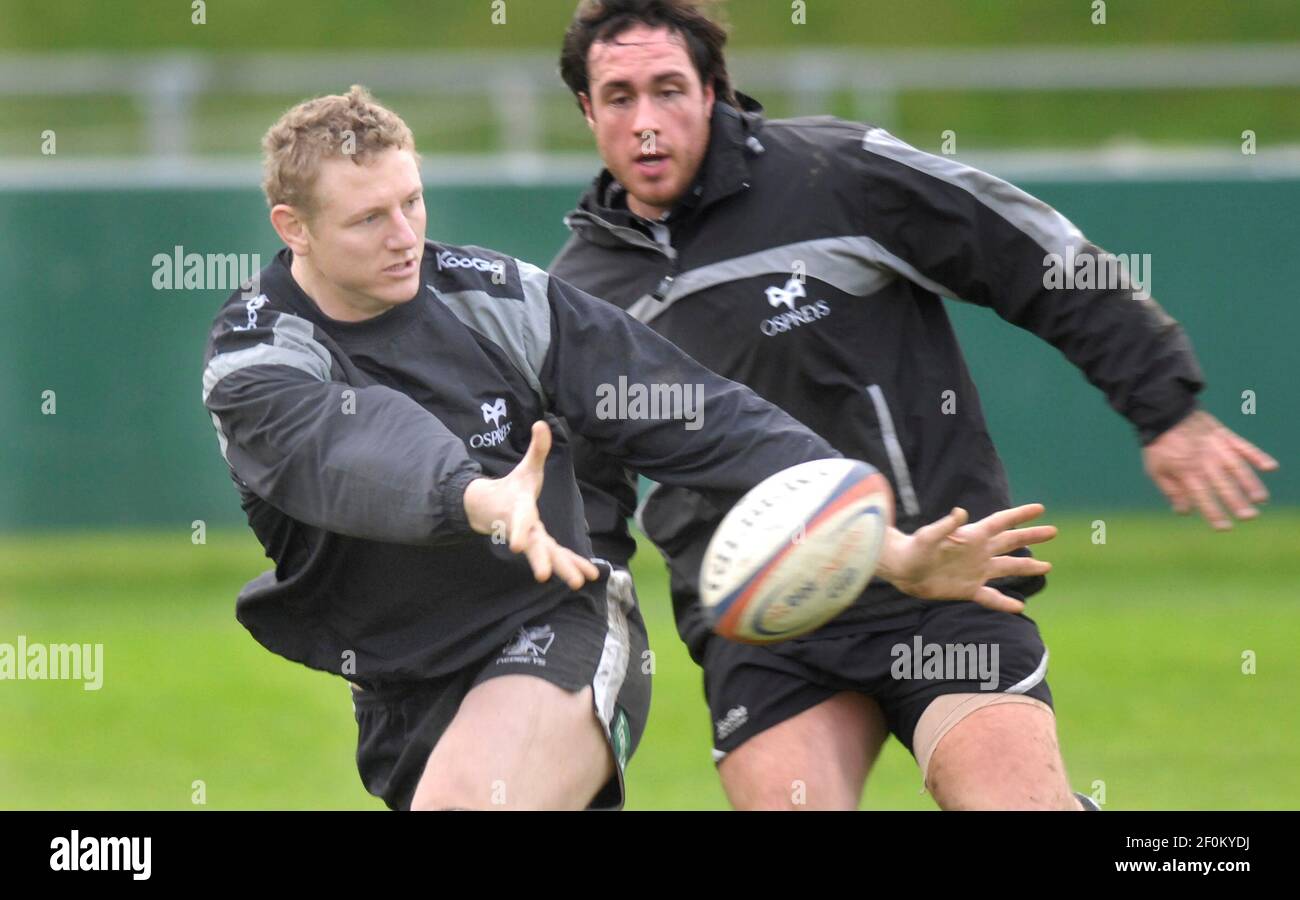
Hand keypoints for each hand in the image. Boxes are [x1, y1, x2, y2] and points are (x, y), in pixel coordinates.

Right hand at [462, 421, 599, 590]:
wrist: (491, 510)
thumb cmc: (512, 488)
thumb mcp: (525, 468)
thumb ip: (536, 449)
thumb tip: (542, 423)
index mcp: (519, 510)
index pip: (519, 521)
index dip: (520, 532)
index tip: (518, 547)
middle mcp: (526, 529)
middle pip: (533, 547)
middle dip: (540, 560)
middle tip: (545, 576)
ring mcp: (534, 540)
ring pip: (548, 556)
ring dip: (564, 568)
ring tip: (580, 583)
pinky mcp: (541, 546)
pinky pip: (558, 557)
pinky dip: (573, 565)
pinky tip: (590, 575)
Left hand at [875, 504, 1056, 613]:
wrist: (903, 570)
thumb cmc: (913, 549)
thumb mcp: (928, 536)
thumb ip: (945, 526)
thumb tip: (960, 512)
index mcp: (973, 536)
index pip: (1002, 522)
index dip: (1020, 515)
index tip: (1040, 508)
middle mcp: (978, 552)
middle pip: (1011, 542)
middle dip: (1031, 537)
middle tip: (1052, 531)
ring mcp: (975, 571)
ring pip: (1007, 568)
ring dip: (1026, 567)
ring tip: (1047, 566)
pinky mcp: (968, 589)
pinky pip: (991, 597)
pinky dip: (1004, 602)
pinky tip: (1019, 608)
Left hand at [1143, 410, 1278, 529]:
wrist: (1164, 411)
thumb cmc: (1159, 444)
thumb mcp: (1156, 470)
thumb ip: (1171, 491)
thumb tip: (1184, 511)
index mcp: (1186, 471)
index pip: (1202, 497)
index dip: (1213, 513)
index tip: (1224, 527)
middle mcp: (1204, 461)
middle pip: (1223, 485)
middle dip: (1236, 502)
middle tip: (1249, 517)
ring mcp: (1217, 447)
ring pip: (1237, 468)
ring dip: (1250, 483)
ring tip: (1261, 498)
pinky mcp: (1225, 435)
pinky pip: (1244, 446)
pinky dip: (1258, 456)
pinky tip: (1270, 467)